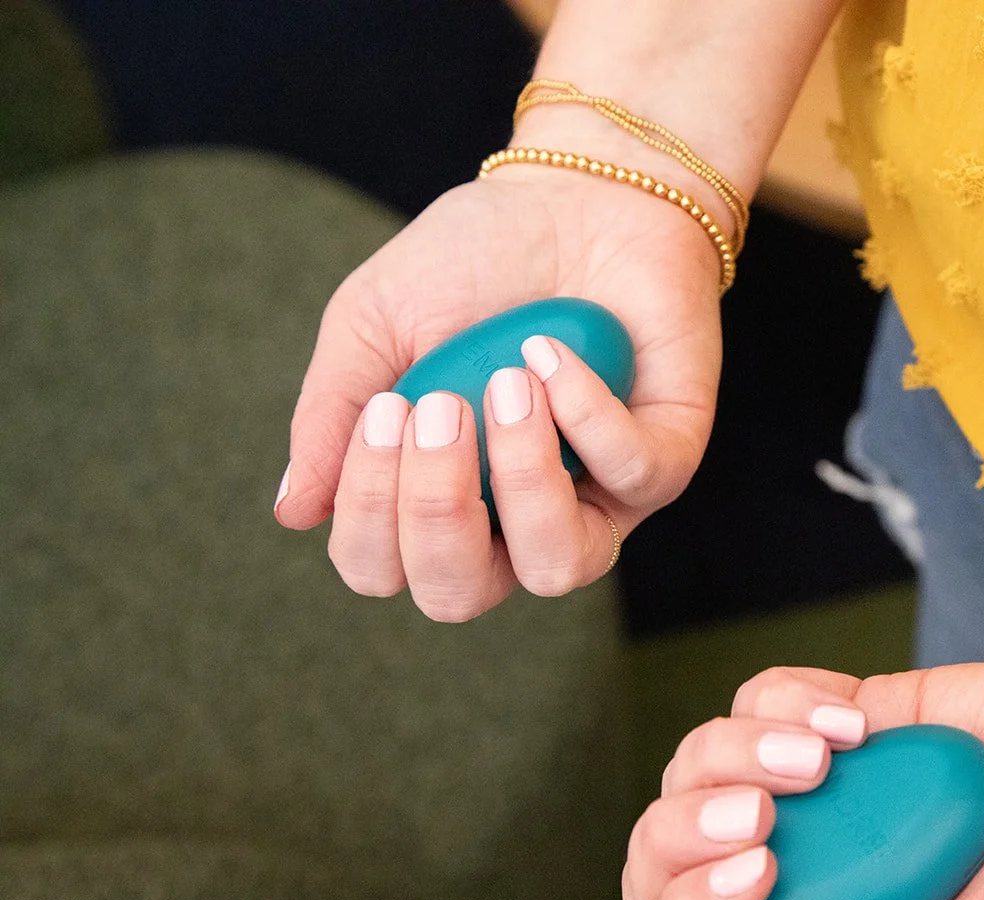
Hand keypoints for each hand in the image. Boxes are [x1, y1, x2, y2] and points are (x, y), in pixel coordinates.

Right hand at [274, 115, 721, 620]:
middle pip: (459, 594)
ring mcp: (594, 499)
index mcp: (436, 496)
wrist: (577, 196)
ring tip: (505, 388)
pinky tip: (551, 351)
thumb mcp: (375, 323)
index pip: (383, 568)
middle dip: (434, 509)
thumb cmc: (471, 264)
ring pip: (556, 567)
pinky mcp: (663, 462)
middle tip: (436, 407)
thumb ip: (331, 414)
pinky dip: (585, 415)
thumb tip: (294, 512)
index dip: (368, 513)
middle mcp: (512, 519)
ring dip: (521, 481)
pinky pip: (632, 479)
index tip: (383, 410)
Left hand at [622, 664, 983, 899]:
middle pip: (666, 868)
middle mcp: (819, 890)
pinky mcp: (860, 723)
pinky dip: (783, 698)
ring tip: (829, 753)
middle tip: (767, 812)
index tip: (758, 869)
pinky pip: (760, 699)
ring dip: (733, 753)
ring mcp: (833, 804)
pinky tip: (856, 720)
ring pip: (699, 771)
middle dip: (680, 832)